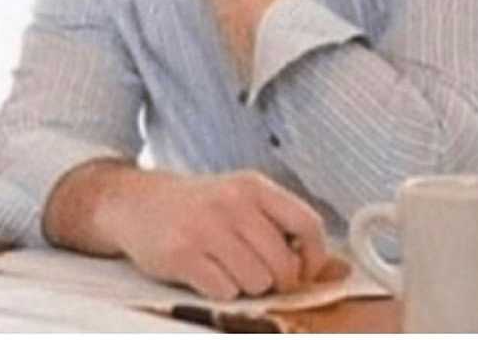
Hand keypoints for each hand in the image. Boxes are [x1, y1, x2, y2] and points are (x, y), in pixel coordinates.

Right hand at [110, 170, 328, 300]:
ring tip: (223, 266)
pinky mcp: (182, 253)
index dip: (312, 259)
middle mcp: (232, 202)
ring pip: (257, 283)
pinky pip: (225, 291)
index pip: (308, 225)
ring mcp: (205, 227)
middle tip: (252, 269)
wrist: (137, 203)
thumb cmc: (199, 208)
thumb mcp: (242, 203)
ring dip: (245, 286)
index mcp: (253, 186)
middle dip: (274, 280)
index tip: (298, 269)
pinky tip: (204, 271)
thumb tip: (341, 271)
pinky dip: (219, 291)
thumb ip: (285, 230)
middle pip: (283, 265)